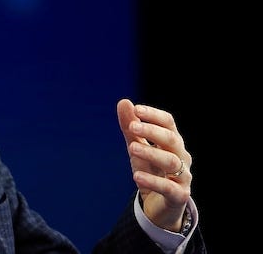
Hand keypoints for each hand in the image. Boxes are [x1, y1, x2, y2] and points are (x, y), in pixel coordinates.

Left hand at [117, 98, 191, 232]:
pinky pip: (169, 188)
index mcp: (173, 142)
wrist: (159, 205)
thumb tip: (124, 102)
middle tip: (132, 126)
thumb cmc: (150, 171)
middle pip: (172, 139)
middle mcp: (181, 157)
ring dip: (151, 153)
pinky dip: (153, 181)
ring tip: (131, 148)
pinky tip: (137, 176)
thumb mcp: (137, 147)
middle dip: (152, 131)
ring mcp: (183, 177)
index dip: (154, 115)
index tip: (136, 109)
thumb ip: (130, 128)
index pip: (169, 123)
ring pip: (172, 162)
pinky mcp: (179, 196)